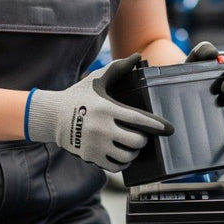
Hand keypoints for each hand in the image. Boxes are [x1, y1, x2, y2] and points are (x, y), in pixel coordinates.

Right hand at [24, 53, 174, 171]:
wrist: (53, 116)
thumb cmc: (79, 96)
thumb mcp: (97, 80)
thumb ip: (118, 68)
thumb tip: (137, 56)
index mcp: (107, 108)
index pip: (138, 119)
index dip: (156, 125)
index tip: (169, 129)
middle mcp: (102, 128)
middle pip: (136, 141)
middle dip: (143, 139)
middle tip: (141, 135)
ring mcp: (96, 145)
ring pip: (127, 156)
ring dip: (134, 151)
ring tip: (132, 145)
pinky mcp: (91, 157)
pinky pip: (116, 166)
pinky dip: (123, 162)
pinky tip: (122, 154)